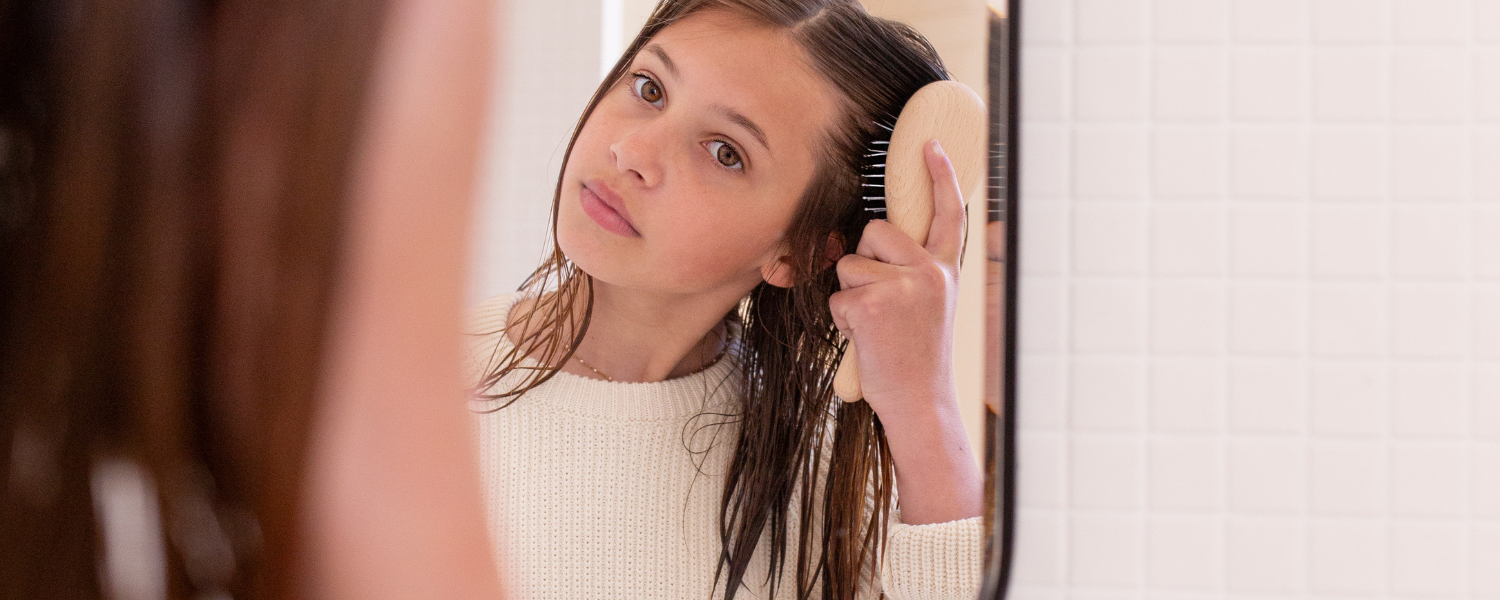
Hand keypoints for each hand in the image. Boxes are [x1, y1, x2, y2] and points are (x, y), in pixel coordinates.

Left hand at [828, 140, 964, 420]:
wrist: (921, 401)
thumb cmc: (917, 357)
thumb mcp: (928, 306)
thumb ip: (911, 272)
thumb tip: (869, 244)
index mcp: (945, 270)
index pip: (946, 214)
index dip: (940, 177)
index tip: (929, 147)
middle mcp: (930, 272)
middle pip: (876, 231)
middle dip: (864, 259)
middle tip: (879, 300)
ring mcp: (904, 286)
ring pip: (849, 264)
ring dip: (851, 294)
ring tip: (875, 325)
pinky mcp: (875, 303)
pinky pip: (838, 295)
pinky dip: (842, 319)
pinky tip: (866, 338)